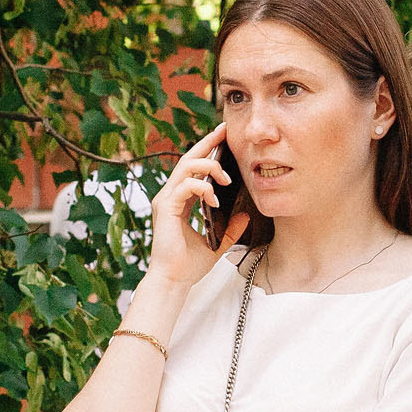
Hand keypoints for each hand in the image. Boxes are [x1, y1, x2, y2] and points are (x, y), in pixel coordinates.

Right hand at [146, 123, 249, 292]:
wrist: (174, 280)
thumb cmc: (189, 265)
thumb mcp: (217, 242)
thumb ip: (230, 228)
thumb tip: (245, 215)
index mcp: (181, 200)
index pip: (195, 169)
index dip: (208, 151)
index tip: (224, 137)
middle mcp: (172, 195)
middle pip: (189, 159)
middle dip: (207, 143)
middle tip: (224, 131)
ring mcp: (166, 200)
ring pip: (186, 168)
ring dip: (208, 166)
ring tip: (227, 176)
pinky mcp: (166, 208)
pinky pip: (185, 187)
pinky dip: (202, 187)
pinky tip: (215, 196)